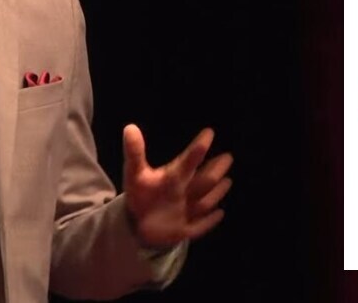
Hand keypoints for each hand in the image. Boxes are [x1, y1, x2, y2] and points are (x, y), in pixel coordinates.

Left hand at [121, 123, 233, 248]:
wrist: (139, 222)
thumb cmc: (142, 193)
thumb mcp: (135, 173)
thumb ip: (134, 152)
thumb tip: (129, 127)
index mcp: (173, 177)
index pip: (187, 162)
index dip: (196, 149)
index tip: (209, 132)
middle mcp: (183, 192)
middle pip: (202, 180)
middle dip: (214, 170)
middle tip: (228, 157)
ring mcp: (185, 212)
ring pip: (203, 201)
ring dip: (214, 193)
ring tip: (227, 180)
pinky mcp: (182, 230)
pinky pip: (198, 226)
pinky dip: (209, 221)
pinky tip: (220, 213)